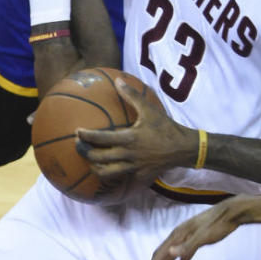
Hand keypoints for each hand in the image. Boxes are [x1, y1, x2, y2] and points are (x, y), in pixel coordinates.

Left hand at [76, 77, 196, 185]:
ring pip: (107, 173)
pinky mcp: (139, 176)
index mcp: (128, 138)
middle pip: (98, 158)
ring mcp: (133, 168)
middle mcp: (128, 155)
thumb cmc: (166, 128)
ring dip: (95, 168)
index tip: (77, 132)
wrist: (183, 149)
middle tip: (78, 146)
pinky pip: (122, 179)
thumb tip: (118, 81)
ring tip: (90, 162)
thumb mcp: (149, 110)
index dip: (86, 136)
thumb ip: (132, 96)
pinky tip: (109, 173)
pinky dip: (113, 177)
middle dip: (84, 153)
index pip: (100, 139)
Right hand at [141, 199, 243, 259]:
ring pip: (171, 257)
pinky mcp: (196, 242)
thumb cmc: (217, 224)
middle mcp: (179, 237)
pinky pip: (183, 256)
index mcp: (177, 235)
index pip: (159, 255)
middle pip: (162, 256)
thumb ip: (187, 245)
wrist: (231, 213)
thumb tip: (169, 252)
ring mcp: (187, 239)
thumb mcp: (203, 236)